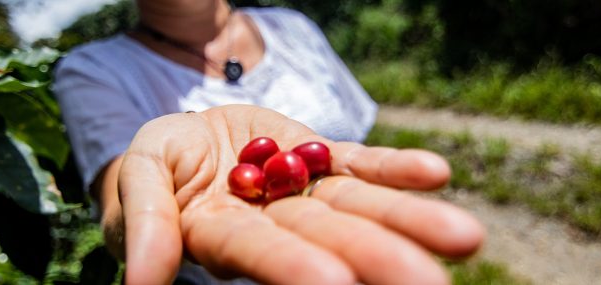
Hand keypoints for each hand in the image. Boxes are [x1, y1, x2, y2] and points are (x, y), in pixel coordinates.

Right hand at [99, 105, 483, 284]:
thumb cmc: (155, 167)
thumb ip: (145, 224)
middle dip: (377, 257)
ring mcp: (304, 189)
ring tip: (464, 238)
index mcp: (226, 236)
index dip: (291, 267)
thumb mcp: (136, 181)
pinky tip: (436, 174)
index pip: (260, 253)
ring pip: (359, 206)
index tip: (333, 283)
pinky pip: (360, 164)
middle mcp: (276, 223)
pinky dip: (396, 170)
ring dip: (408, 219)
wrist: (188, 140)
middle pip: (329, 239)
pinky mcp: (321, 156)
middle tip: (428, 283)